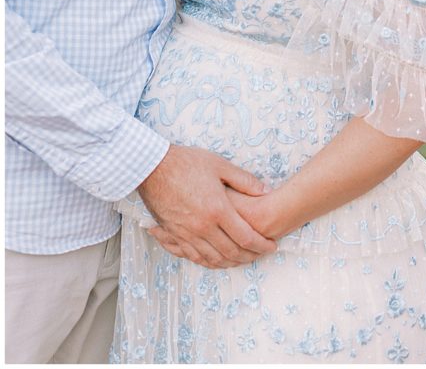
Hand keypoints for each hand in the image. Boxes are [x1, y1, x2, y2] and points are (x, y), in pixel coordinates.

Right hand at [138, 144, 276, 268]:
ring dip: (230, 263)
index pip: (246, 237)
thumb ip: (244, 181)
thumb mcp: (220, 165)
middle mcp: (203, 227)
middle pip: (231, 252)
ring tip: (242, 260)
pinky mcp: (173, 235)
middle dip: (249, 257)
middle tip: (260, 254)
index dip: (261, 245)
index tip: (271, 246)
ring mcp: (186, 234)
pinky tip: (215, 260)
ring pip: (212, 259)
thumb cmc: (186, 163)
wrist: (152, 168)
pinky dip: (208, 262)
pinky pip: (193, 256)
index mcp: (217, 210)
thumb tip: (266, 191)